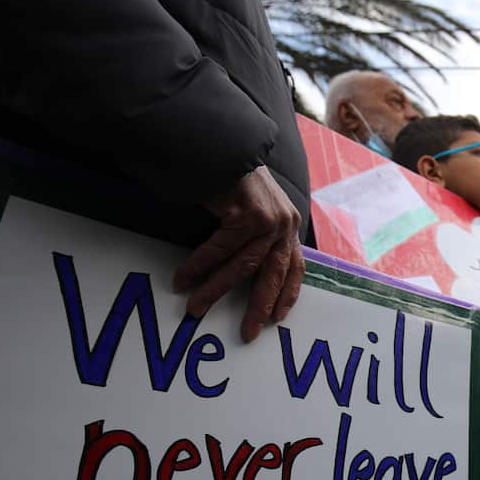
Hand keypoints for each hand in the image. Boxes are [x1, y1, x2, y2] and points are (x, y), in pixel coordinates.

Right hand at [174, 165, 304, 341]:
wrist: (220, 147)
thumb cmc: (231, 180)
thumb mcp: (255, 210)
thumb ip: (258, 236)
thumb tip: (247, 271)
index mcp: (288, 225)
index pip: (294, 266)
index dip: (287, 294)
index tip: (278, 318)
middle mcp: (284, 223)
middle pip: (272, 274)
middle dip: (258, 306)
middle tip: (246, 333)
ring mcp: (268, 219)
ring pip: (242, 266)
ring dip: (215, 289)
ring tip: (195, 308)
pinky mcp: (248, 214)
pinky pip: (220, 249)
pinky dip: (199, 266)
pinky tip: (184, 278)